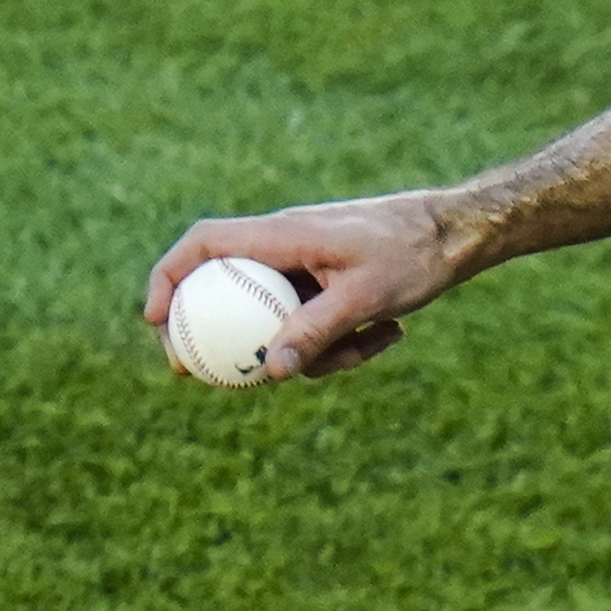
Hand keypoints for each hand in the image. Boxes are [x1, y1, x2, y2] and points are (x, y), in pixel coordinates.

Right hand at [141, 189, 467, 379]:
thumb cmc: (412, 253)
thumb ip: (316, 332)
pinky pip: (314, 323)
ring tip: (376, 341)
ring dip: (319, 349)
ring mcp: (305, 267)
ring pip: (278, 319)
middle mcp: (284, 247)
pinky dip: (346, 340)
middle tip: (210, 378)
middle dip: (222, 338)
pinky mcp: (329, 284)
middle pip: (226, 290)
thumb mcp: (364, 296)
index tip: (153, 319)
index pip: (203, 245)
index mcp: (280, 234)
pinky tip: (392, 334)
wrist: (457, 232)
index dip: (167, 277)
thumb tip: (273, 372)